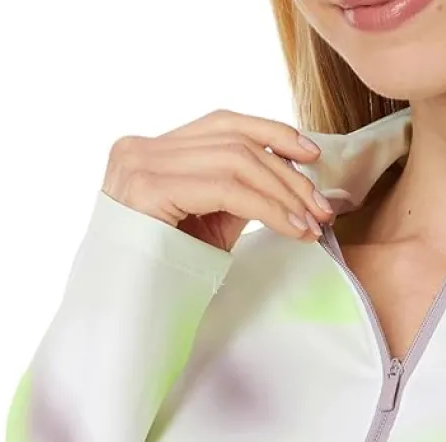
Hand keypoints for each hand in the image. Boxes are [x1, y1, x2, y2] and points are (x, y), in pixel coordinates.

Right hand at [101, 109, 333, 251]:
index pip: (222, 124)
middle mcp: (140, 148)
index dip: (272, 132)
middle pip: (234, 141)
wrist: (124, 312)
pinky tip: (291, 227)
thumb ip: (235, 195)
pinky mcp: (149, 190)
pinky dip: (268, 208)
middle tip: (321, 207)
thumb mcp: (205, 225)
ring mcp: (140, 165)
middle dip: (287, 174)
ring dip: (283, 193)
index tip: (312, 154)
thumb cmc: (164, 274)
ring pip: (235, 161)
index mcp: (150, 150)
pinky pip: (226, 189)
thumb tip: (285, 179)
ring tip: (310, 222)